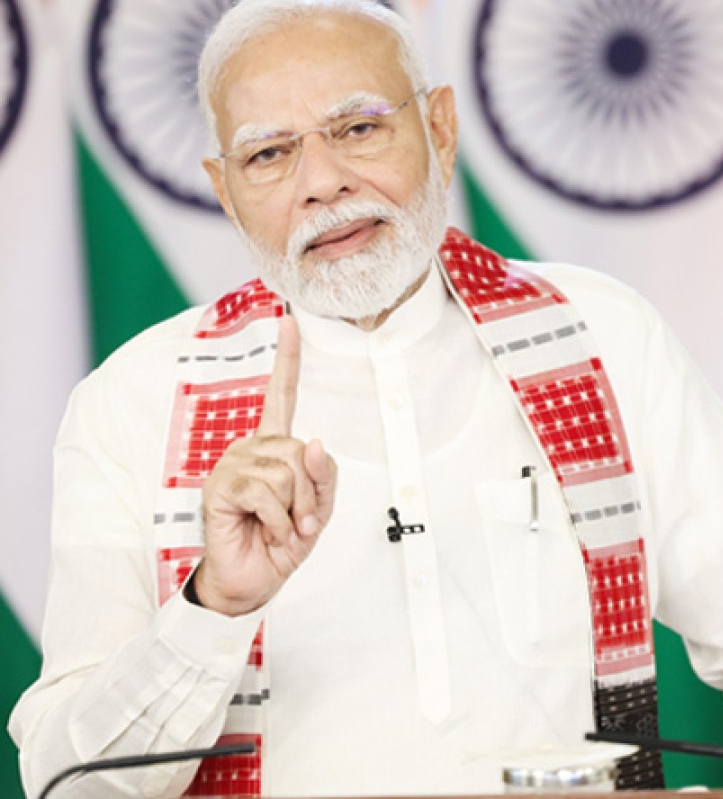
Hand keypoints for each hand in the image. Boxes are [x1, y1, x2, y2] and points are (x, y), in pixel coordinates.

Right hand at [195, 315, 336, 615]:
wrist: (254, 580)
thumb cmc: (283, 540)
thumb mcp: (318, 509)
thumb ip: (323, 476)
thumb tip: (315, 442)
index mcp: (275, 446)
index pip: (280, 395)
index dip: (286, 360)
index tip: (289, 321)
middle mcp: (251, 447)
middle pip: (301, 450)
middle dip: (311, 493)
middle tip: (298, 520)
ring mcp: (233, 464)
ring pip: (287, 471)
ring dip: (296, 510)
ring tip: (281, 527)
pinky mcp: (220, 486)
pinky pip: (266, 491)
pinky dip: (279, 520)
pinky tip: (268, 532)